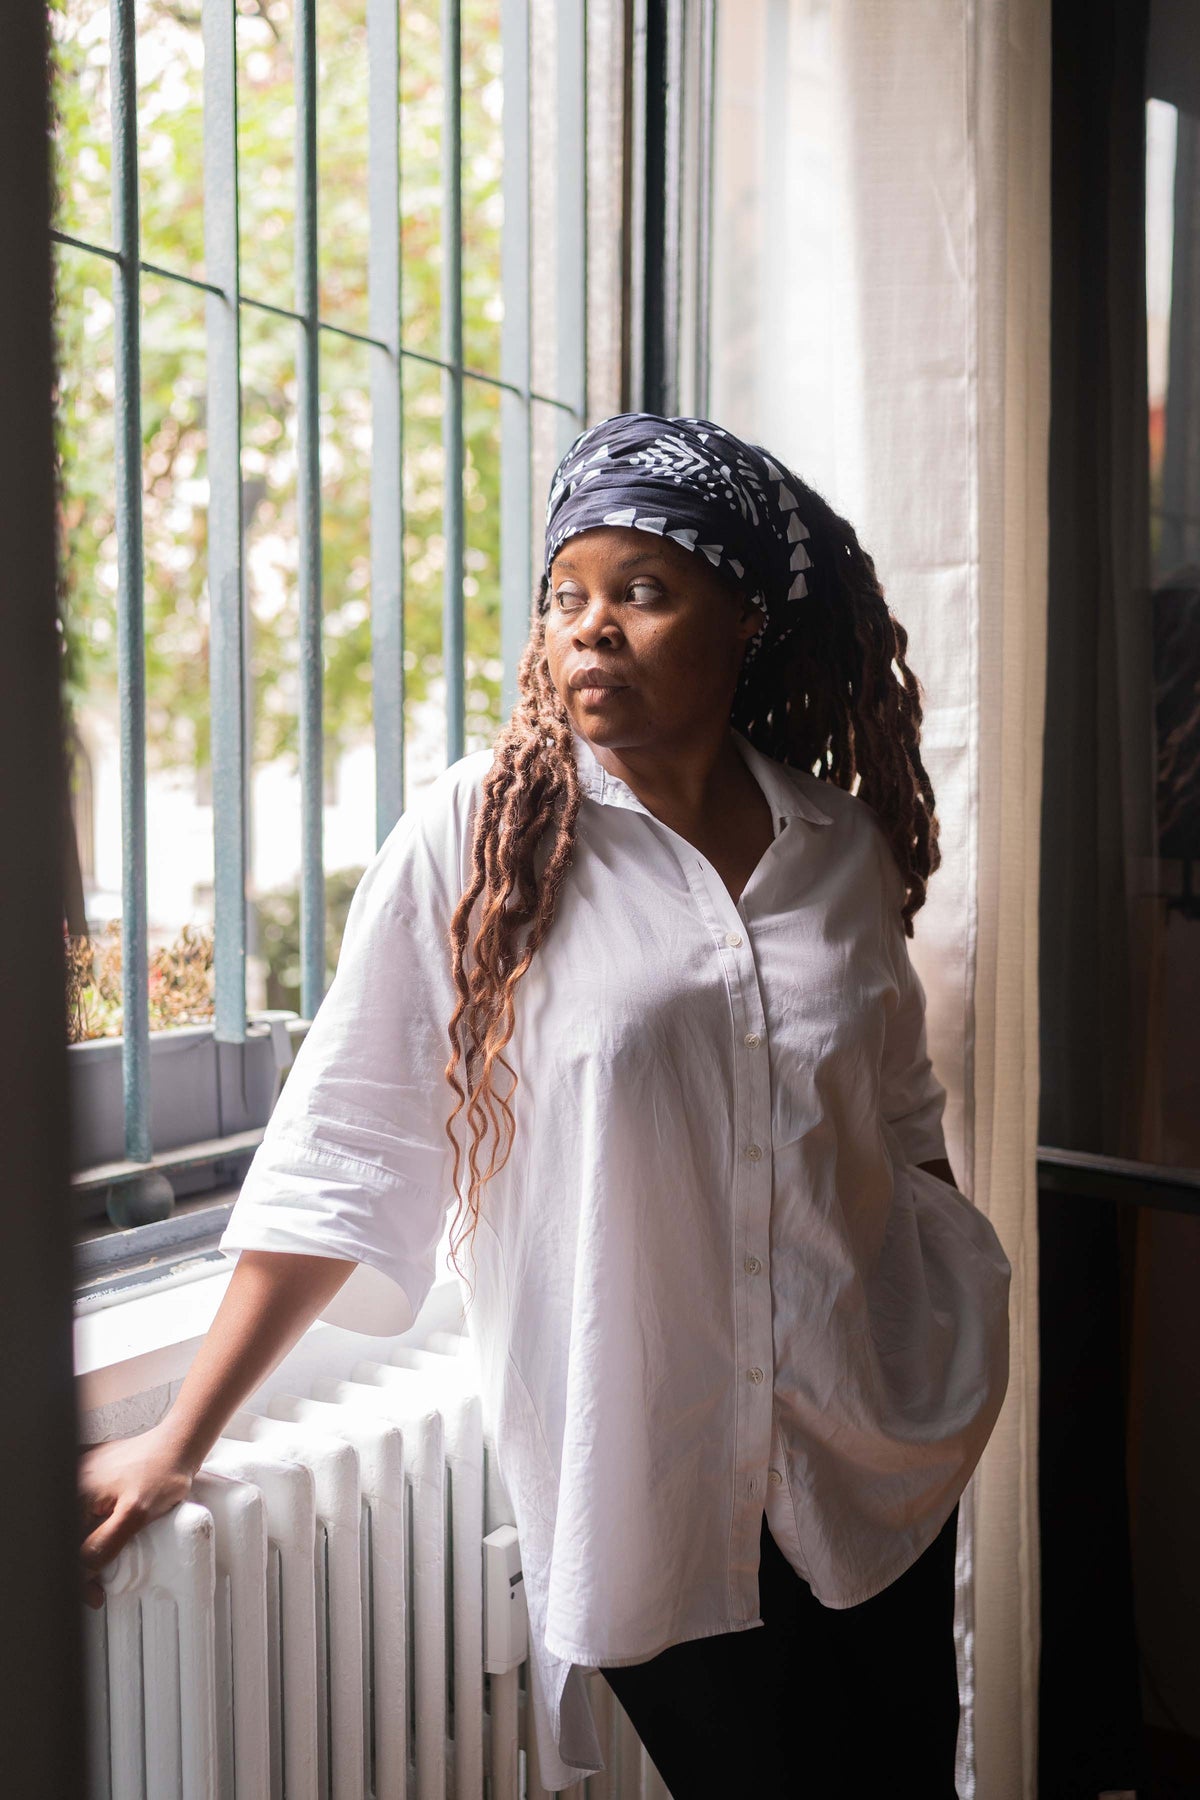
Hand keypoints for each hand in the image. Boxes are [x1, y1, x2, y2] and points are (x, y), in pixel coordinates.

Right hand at [77, 1423, 195, 1608]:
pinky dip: (87, 1525)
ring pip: (72, 1524)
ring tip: (102, 1563)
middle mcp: (71, 1480)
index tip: (95, 1594)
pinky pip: (78, 1505)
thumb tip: (81, 1569)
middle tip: (98, 1588)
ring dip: (84, 1547)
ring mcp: (78, 1473)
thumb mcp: (135, 1515)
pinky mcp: (86, 1469)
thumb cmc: (161, 1473)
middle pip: (67, 1537)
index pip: (67, 1548)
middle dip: (80, 1566)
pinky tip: (101, 1533)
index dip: (78, 1578)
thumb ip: (104, 1545)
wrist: (176, 1444)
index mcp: (75, 1492)